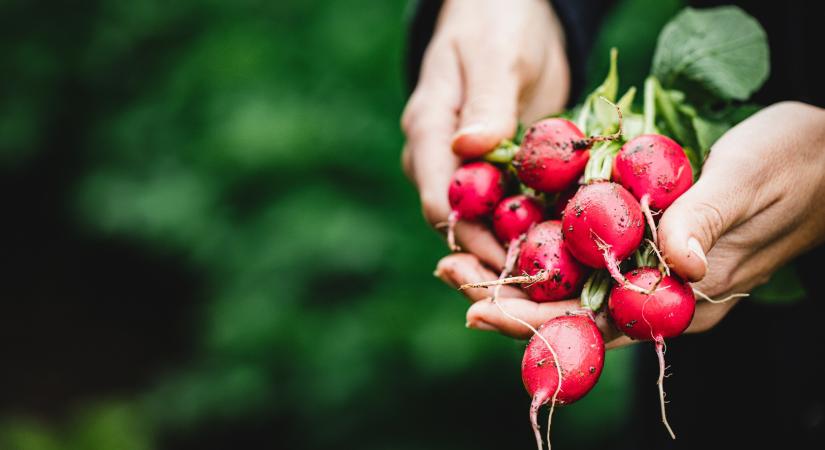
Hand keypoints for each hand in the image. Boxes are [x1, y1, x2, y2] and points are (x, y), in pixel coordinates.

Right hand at [401, 0, 569, 269]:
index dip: (471, 238)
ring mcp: (470, 168)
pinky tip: (568, 250)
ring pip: (487, 225)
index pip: (441, 200)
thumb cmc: (497, 22)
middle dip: (494, 262)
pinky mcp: (501, 170)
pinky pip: (514, 208)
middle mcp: (443, 160)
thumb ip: (486, 102)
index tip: (509, 263)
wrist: (509, 12)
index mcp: (430, 133)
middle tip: (537, 293)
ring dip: (517, 254)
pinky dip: (536, 229)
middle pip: (461, 226)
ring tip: (557, 284)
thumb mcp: (496, 55)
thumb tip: (469, 149)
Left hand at [436, 101, 824, 347]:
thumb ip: (707, 222)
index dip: (535, 320)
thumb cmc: (795, 162)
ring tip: (456, 261)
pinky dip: (543, 247)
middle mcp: (660, 292)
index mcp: (684, 298)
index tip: (479, 310)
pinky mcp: (647, 237)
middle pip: (570, 308)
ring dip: (514, 274)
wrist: (822, 152)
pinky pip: (587, 251)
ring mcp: (652, 266)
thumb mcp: (750, 180)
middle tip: (447, 277)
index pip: (597, 322)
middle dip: (506, 299)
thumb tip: (674, 267)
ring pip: (572, 282)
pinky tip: (505, 236)